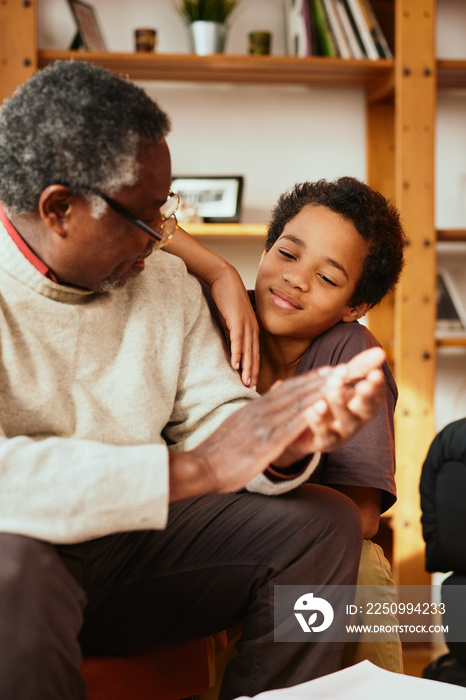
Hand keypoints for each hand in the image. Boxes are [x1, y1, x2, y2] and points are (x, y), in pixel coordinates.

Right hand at [183, 347, 384, 495]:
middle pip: (299, 390)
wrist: (200, 467)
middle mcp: (261, 411)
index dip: (314, 378)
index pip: (290, 389)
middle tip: (350, 366)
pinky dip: (309, 416)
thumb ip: (261, 406)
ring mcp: (262, 425)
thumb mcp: (241, 422)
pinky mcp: (263, 443)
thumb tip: (277, 389)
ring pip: (298, 404)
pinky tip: (325, 409)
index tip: (334, 369)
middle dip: (326, 378)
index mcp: (257, 407)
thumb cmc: (220, 449)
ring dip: (323, 390)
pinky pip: (290, 427)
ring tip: (345, 380)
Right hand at [210, 265, 259, 389]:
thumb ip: (233, 333)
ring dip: (247, 368)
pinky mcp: (236, 320)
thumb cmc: (227, 298)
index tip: (252, 384)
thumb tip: (231, 347)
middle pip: (254, 356)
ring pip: (248, 351)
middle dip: (253, 374)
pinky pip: (237, 340)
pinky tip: (235, 365)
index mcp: (252, 329)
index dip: (254, 369)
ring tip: (246, 383)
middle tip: (252, 389)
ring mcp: (246, 324)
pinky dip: (237, 353)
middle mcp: (252, 328)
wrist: (224, 279)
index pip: (255, 354)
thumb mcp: (232, 319)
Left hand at [281, 347, 385, 456]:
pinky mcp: (323, 443)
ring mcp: (341, 433)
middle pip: (366, 410)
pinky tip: (312, 409)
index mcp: (362, 403)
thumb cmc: (326, 401)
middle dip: (366, 398)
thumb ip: (358, 367)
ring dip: (341, 407)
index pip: (376, 394)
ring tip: (332, 392)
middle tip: (363, 386)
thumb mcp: (339, 381)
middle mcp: (357, 419)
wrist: (299, 430)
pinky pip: (324, 436)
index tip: (376, 373)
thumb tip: (380, 351)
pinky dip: (319, 422)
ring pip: (346, 423)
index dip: (377, 385)